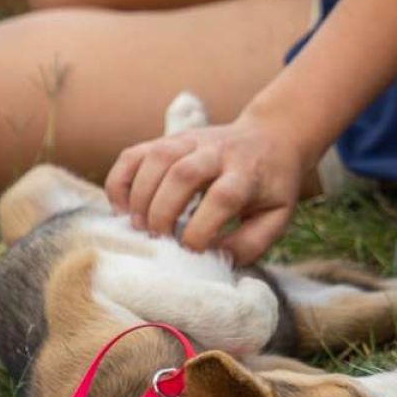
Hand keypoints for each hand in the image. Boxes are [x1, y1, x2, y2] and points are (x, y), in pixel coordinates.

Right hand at [103, 117, 306, 264]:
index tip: (192, 250)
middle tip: (159, 240)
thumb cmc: (271, 186)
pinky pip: (133, 155)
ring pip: (155, 158)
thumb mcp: (276, 217)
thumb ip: (250, 242)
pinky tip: (123, 209)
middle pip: (183, 173)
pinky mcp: (167, 139)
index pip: (223, 196)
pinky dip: (120, 182)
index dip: (202, 227)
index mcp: (248, 173)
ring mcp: (189, 140)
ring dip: (140, 197)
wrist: (271, 137)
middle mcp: (217, 151)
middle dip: (164, 212)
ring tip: (140, 228)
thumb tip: (214, 259)